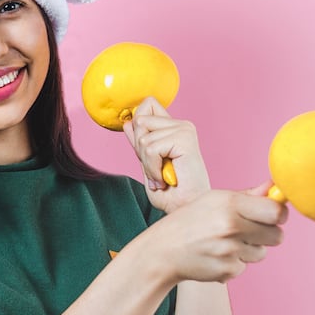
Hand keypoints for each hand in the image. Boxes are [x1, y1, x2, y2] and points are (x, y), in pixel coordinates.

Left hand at [122, 97, 208, 212]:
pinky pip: (151, 148)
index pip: (147, 105)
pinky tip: (164, 179)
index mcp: (173, 128)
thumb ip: (139, 142)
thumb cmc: (171, 193)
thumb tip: (128, 121)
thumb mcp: (147, 163)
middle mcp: (181, 124)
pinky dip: (152, 168)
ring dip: (147, 163)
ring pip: (143, 137)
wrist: (186, 209)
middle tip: (155, 169)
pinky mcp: (185, 138)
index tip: (144, 154)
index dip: (137, 127)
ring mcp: (184, 129)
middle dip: (140, 149)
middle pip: (140, 119)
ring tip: (161, 176)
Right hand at [147, 183, 287, 283]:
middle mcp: (231, 227)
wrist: (163, 251)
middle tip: (250, 230)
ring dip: (249, 249)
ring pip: (262, 253)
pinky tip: (216, 255)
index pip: (276, 212)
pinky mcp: (227, 270)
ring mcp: (229, 251)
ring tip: (224, 242)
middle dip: (268, 234)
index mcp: (230, 204)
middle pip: (277, 236)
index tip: (273, 215)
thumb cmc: (190, 221)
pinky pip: (244, 267)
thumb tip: (274, 186)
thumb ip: (247, 196)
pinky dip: (233, 262)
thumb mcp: (214, 200)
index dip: (279, 214)